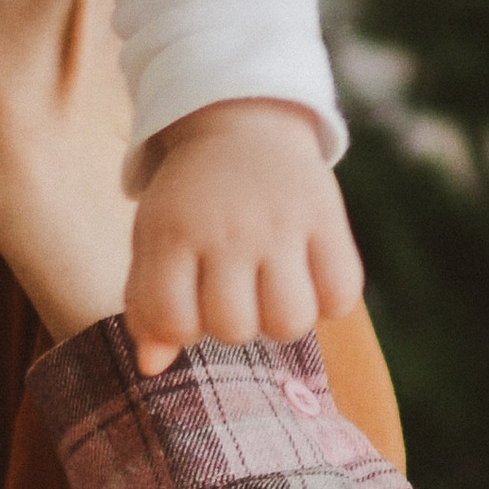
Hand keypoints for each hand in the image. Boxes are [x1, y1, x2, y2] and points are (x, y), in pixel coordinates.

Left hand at [128, 100, 364, 374]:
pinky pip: (342, 295)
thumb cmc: (190, 200)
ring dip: (280, 319)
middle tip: (233, 290)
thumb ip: (146, 304)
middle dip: (232, 323)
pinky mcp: (327, 216)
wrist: (242, 120)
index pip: (175, 323)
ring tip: (271, 291)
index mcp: (172, 232)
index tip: (190, 300)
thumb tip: (151, 368)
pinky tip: (308, 279)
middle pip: (234, 329)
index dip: (182, 328)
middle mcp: (227, 228)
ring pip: (290, 321)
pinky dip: (328, 300)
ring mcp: (280, 222)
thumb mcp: (155, 239)